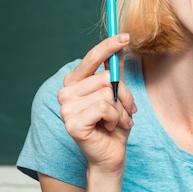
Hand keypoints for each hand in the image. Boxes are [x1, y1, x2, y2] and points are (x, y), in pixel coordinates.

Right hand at [57, 33, 136, 175]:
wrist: (111, 155)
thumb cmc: (114, 124)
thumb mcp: (119, 95)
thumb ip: (116, 72)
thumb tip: (121, 44)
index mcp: (75, 83)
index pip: (91, 58)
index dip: (108, 46)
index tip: (125, 36)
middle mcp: (66, 93)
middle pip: (107, 77)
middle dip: (124, 94)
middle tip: (126, 109)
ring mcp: (66, 108)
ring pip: (108, 93)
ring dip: (121, 109)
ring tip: (117, 121)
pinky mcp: (72, 123)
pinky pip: (105, 108)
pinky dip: (116, 118)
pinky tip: (109, 127)